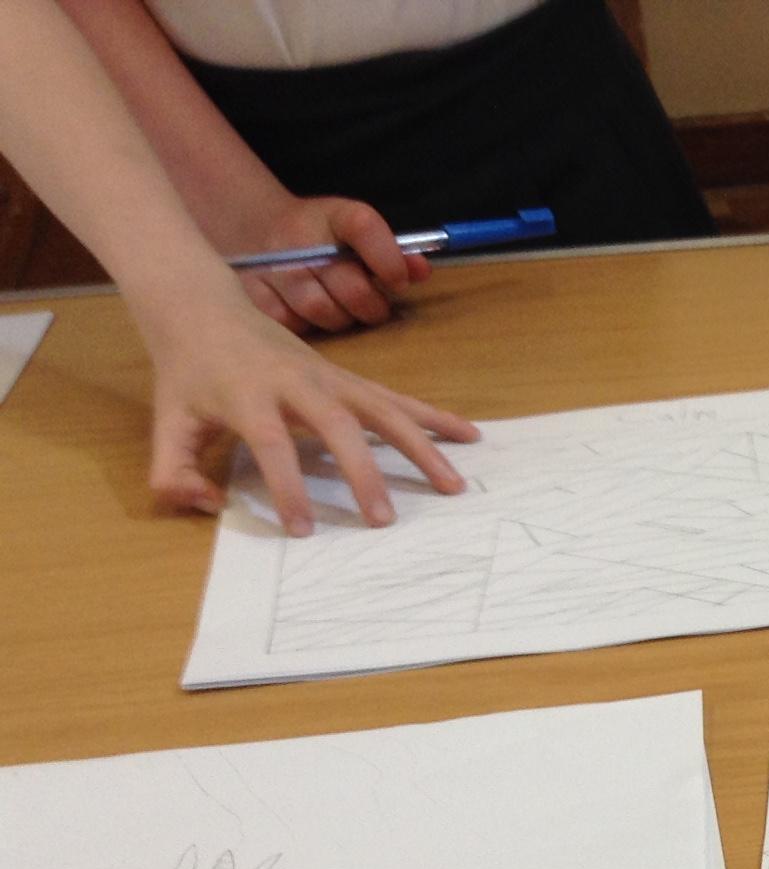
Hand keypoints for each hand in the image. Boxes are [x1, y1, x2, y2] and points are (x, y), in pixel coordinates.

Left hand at [135, 279, 476, 532]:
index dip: (287, 485)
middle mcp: (296, 382)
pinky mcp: (349, 377)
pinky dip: (433, 416)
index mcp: (248, 394)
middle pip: (339, 425)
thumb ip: (173, 471)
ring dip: (421, 445)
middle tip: (383, 519)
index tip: (303, 528)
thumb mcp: (166, 421)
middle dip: (364, 471)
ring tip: (454, 485)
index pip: (271, 442)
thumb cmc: (187, 372)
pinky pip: (396, 398)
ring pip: (382, 408)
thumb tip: (206, 505)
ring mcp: (330, 376)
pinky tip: (468, 435)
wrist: (203, 307)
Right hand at [230, 196, 426, 334]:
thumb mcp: (357, 230)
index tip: (398, 282)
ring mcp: (273, 265)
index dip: (389, 260)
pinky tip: (310, 311)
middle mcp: (300, 238)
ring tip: (342, 308)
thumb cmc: (322, 235)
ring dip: (342, 319)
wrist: (257, 226)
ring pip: (323, 312)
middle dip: (373, 306)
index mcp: (334, 215)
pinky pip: (293, 324)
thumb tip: (422, 271)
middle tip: (374, 307)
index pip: (364, 228)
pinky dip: (308, 325)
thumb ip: (393, 251)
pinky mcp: (254, 290)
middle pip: (352, 289)